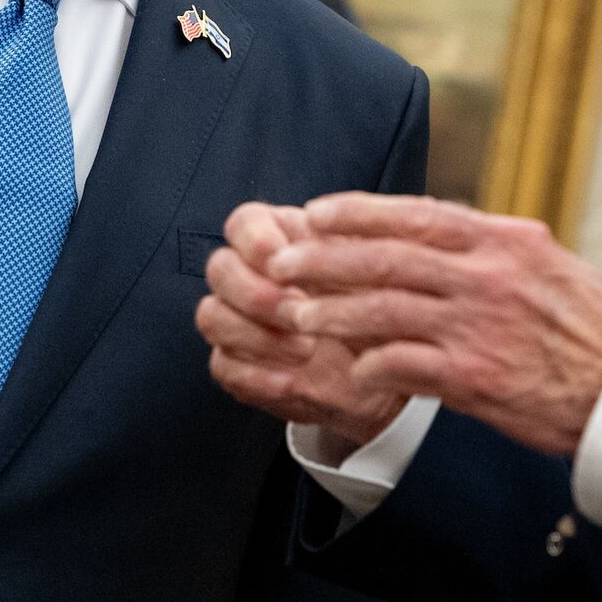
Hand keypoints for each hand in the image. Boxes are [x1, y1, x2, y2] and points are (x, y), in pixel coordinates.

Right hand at [197, 202, 406, 461]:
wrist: (388, 362)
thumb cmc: (382, 302)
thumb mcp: (376, 264)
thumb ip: (344, 241)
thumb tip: (313, 222)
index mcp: (282, 238)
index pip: (243, 223)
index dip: (253, 240)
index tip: (281, 262)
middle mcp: (251, 275)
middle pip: (220, 268)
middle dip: (256, 293)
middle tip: (298, 312)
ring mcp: (239, 321)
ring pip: (212, 316)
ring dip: (257, 335)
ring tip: (307, 349)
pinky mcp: (238, 366)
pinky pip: (223, 367)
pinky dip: (257, 375)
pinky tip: (292, 379)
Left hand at [266, 193, 601, 456]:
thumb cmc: (591, 324)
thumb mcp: (546, 261)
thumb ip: (491, 244)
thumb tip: (443, 225)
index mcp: (504, 240)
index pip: (417, 213)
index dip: (360, 212)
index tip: (317, 211)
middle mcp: (488, 275)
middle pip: (389, 257)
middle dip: (327, 258)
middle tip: (283, 260)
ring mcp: (480, 326)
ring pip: (386, 309)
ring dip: (334, 312)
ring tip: (296, 315)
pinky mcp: (476, 378)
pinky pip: (406, 365)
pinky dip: (371, 364)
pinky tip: (350, 369)